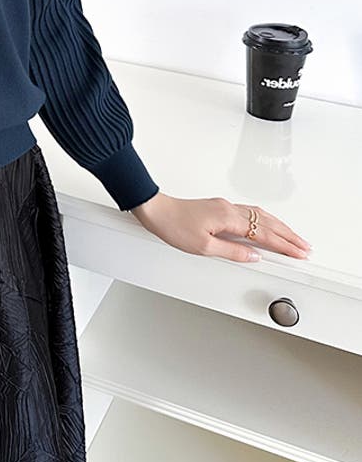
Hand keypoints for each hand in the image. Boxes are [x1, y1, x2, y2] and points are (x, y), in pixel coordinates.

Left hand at [127, 192, 311, 262]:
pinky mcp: (218, 206)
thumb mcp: (203, 247)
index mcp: (228, 218)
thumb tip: (254, 255)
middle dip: (288, 235)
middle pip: (266, 222)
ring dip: (279, 226)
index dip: (284, 245)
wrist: (156, 210)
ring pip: (260, 215)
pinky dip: (264, 219)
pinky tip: (266, 224)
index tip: (299, 253)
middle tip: (304, 247)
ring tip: (292, 237)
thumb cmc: (173, 226)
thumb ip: (232, 252)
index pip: (263, 234)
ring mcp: (224, 206)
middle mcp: (229, 208)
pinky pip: (249, 211)